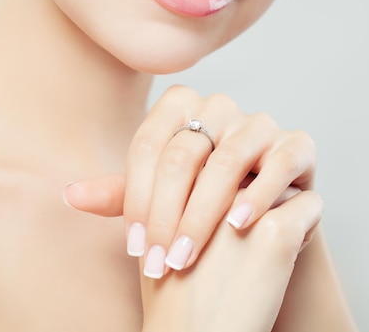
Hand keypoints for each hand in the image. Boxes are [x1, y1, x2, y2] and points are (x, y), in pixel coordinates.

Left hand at [64, 85, 315, 277]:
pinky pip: (283, 160)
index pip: (149, 145)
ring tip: (193, 249)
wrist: (257, 222)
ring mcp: (261, 124)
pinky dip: (261, 193)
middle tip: (161, 260)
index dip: (137, 198)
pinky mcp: (298, 145)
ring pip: (232, 155)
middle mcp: (221, 108)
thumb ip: (122, 195)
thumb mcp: (160, 202)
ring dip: (208, 208)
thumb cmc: (201, 208)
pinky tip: (239, 225)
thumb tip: (70, 195)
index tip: (135, 248)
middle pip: (186, 151)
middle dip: (169, 213)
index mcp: (182, 109)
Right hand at [141, 187, 322, 331]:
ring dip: (283, 211)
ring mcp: (244, 203)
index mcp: (184, 180)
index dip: (232, 193)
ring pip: (286, 184)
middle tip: (245, 238)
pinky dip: (305, 229)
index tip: (222, 227)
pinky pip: (310, 204)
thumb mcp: (156, 235)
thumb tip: (206, 174)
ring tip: (264, 250)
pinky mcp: (276, 229)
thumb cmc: (176, 295)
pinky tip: (283, 257)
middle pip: (257, 169)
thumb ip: (174, 198)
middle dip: (260, 197)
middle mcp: (212, 182)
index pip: (227, 161)